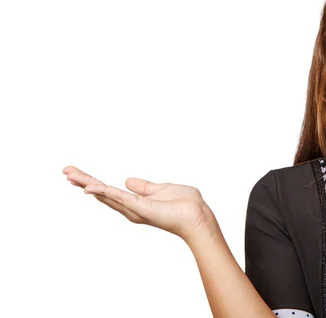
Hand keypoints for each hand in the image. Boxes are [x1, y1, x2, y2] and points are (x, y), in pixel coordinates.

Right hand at [63, 166, 214, 241]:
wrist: (198, 216)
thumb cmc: (185, 205)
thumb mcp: (161, 189)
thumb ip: (144, 187)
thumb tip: (127, 181)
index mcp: (135, 202)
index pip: (108, 191)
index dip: (92, 182)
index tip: (75, 174)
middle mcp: (131, 208)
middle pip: (101, 193)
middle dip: (83, 182)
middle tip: (65, 172)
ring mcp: (134, 208)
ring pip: (106, 194)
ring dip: (88, 184)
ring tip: (70, 175)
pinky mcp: (141, 207)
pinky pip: (119, 198)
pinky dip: (104, 192)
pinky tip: (90, 187)